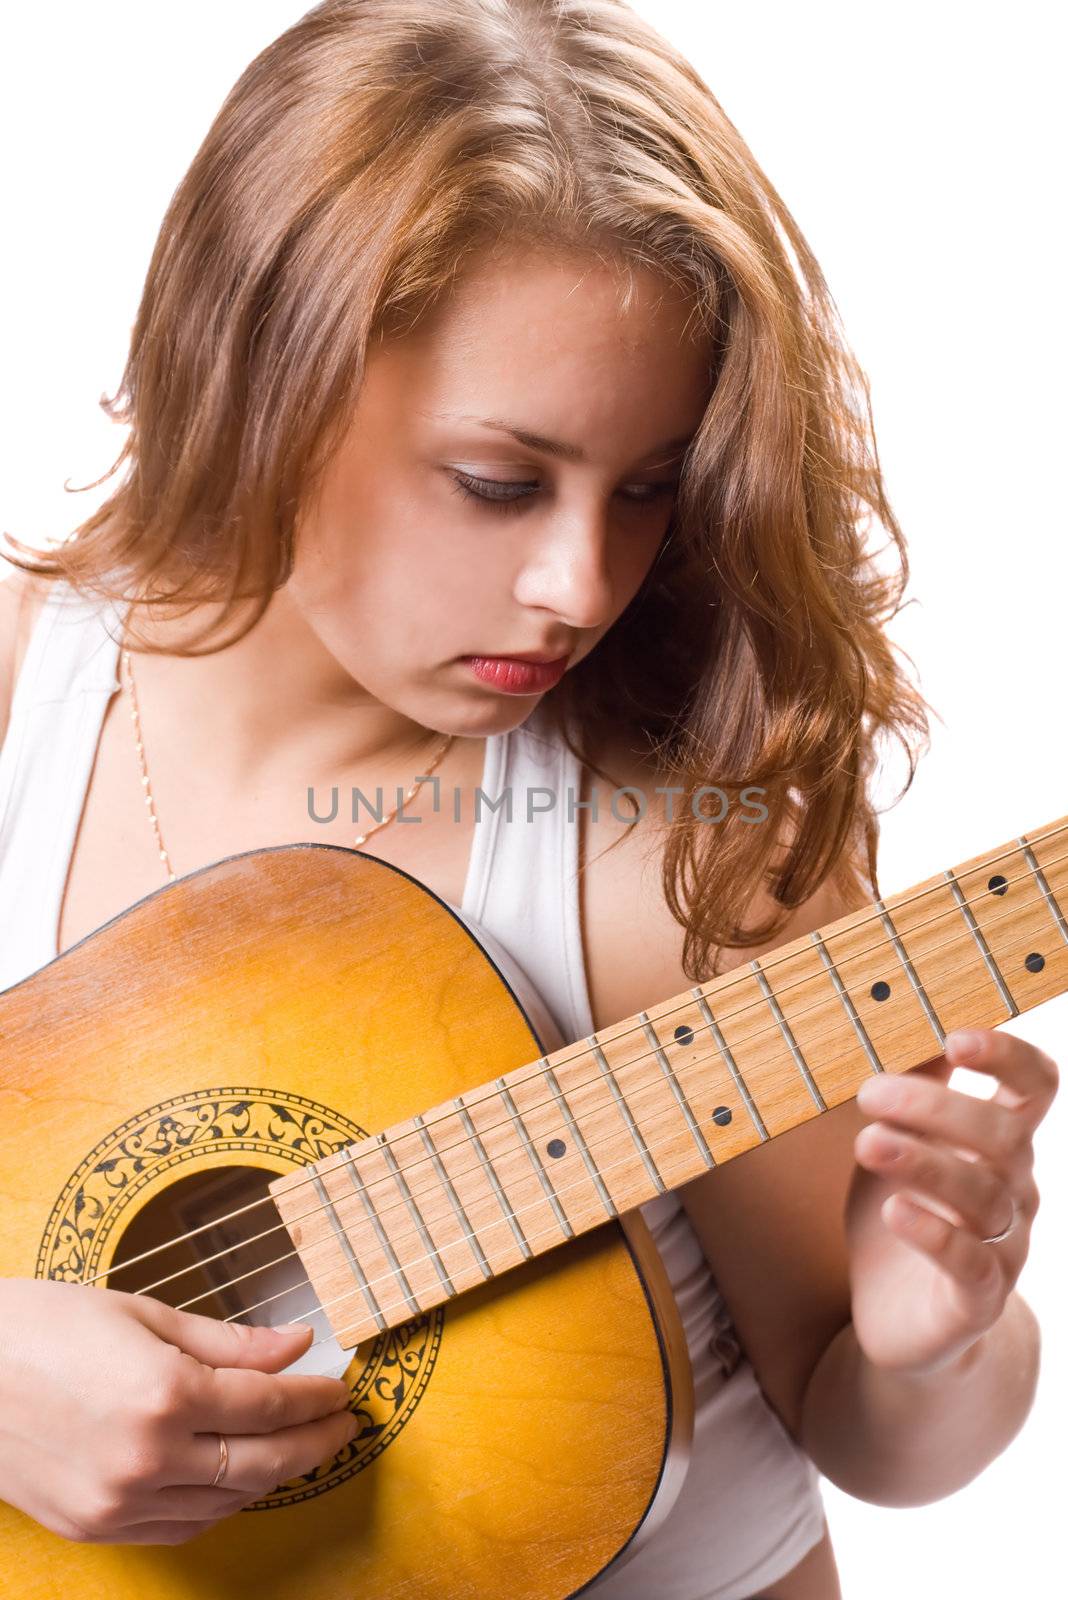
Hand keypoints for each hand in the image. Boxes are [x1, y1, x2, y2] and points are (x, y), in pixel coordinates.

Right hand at [0, 1279, 355, 1544]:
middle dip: (314, 1444)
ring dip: (274, 1476)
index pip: (269, 1404)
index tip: (341, 1389)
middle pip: (262, 1463)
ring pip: (227, 1502)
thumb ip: (229, 1342)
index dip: (315, 1398)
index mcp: (164, 1394)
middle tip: (344, 1426)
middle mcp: (147, 1458)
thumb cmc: (45, 1325)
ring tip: (301, 1446)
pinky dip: (222, 1503)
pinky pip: (182, 1526)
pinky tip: (241, 1475)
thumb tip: (298, 1345)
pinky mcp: (94, 1528)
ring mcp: (119, 1502)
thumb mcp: (143, 1314)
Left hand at [847, 1026, 1058, 1376]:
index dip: (1008, 1056)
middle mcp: (1015, 1190)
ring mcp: (1004, 1247)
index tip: (957, 1037)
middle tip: (870, 1093)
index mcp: (1001, 1144)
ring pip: (982, 1196)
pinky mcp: (978, 1299)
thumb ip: (910, 1088)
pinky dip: (934, 1233)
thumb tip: (904, 1015)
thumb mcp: (896, 1142)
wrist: (899, 1320)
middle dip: (938, 1107)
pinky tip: (895, 1209)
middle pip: (1002, 1137)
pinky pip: (971, 1264)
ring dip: (924, 1161)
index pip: (1035, 1088)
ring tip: (868, 1140)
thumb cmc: (899, 1212)